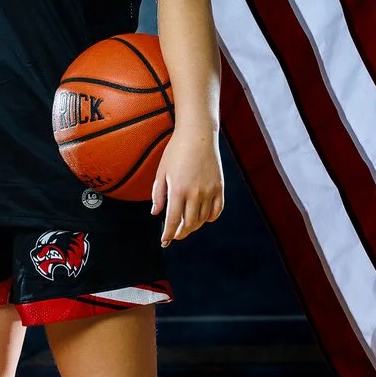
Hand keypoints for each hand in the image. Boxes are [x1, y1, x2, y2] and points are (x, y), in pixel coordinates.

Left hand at [151, 127, 224, 244]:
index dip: (168, 234)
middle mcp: (195, 193)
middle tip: (175, 235)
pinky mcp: (219, 187)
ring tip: (186, 226)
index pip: (172, 221)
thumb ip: (158, 194)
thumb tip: (156, 212)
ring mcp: (209, 191)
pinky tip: (202, 218)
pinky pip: (217, 211)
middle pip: (188, 224)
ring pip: (202, 220)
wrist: (198, 135)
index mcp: (178, 190)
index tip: (164, 241)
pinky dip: (210, 218)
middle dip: (180, 233)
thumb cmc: (176, 151)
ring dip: (193, 227)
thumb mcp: (162, 171)